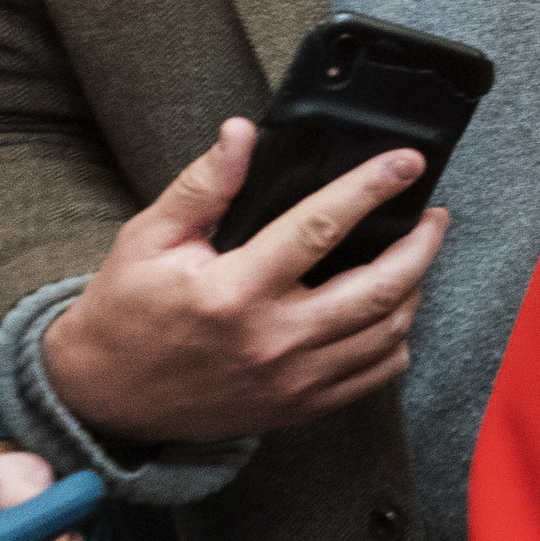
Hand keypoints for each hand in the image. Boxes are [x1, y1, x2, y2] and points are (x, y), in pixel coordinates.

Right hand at [42, 119, 444, 446]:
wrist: (107, 396)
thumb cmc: (127, 311)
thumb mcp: (149, 237)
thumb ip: (203, 185)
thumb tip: (242, 134)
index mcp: (235, 290)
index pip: (320, 227)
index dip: (370, 188)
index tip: (404, 162)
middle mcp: (273, 339)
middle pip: (379, 288)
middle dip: (420, 245)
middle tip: (432, 216)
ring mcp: (292, 380)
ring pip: (387, 333)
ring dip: (414, 290)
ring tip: (414, 257)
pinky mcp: (300, 407)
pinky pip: (375, 375)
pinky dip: (396, 340)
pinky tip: (392, 312)